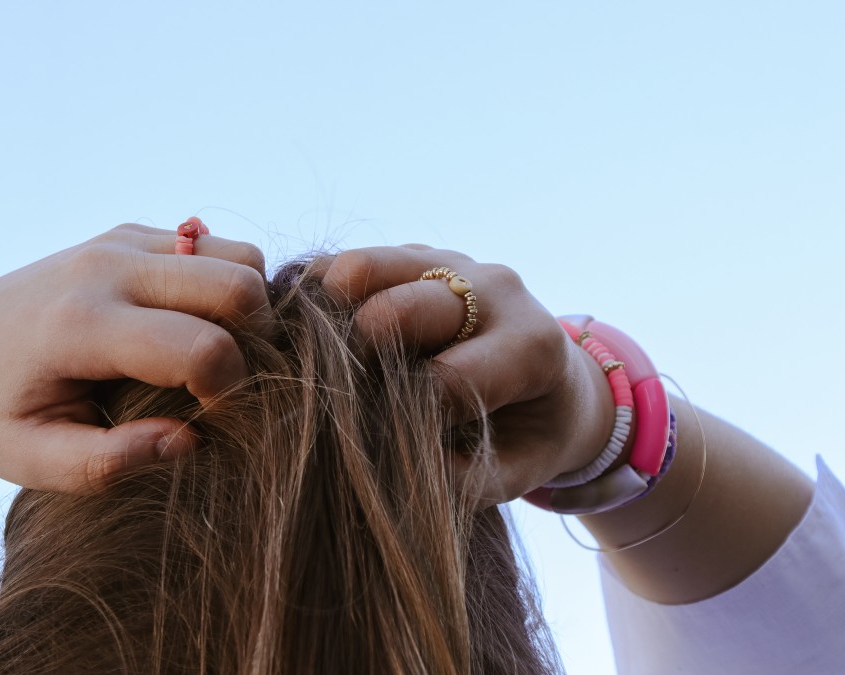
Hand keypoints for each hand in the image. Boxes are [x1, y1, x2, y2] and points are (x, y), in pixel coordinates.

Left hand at [0, 224, 271, 492]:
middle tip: (222, 388)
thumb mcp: (33, 462)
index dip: (229, 392)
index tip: (207, 421)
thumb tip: (190, 439)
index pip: (202, 346)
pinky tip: (189, 329)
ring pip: (239, 257)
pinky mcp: (127, 235)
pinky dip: (222, 287)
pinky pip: (212, 248)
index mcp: (81, 325)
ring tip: (213, 358)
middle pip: (239, 284)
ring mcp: (118, 241)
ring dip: (246, 311)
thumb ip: (110, 463)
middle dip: (255, 344)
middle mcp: (106, 268)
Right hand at [318, 245, 614, 504]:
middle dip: (358, 358)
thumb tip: (393, 467)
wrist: (556, 379)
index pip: (445, 379)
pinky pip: (348, 262)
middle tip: (346, 396)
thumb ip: (468, 479)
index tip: (393, 444)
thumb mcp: (518, 471)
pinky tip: (311, 334)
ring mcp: (451, 263)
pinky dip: (317, 295)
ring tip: (315, 359)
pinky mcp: (414, 254)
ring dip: (326, 316)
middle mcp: (494, 289)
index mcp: (529, 344)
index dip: (407, 420)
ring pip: (363, 268)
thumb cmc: (530, 433)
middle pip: (399, 309)